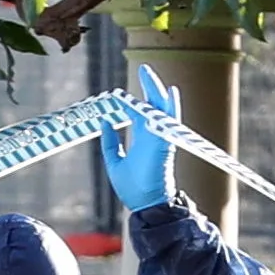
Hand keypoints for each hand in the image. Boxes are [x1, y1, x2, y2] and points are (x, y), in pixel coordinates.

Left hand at [97, 64, 177, 212]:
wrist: (145, 205)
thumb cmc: (133, 188)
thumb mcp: (114, 162)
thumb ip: (110, 142)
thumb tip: (104, 122)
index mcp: (144, 138)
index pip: (142, 112)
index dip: (136, 98)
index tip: (130, 86)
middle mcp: (154, 135)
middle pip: (154, 105)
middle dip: (150, 86)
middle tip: (144, 69)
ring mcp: (161, 139)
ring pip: (163, 109)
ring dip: (157, 91)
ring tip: (149, 74)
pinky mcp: (164, 144)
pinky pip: (169, 122)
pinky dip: (170, 107)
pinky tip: (170, 92)